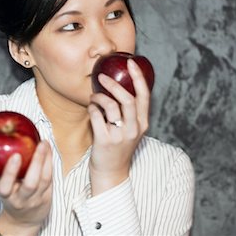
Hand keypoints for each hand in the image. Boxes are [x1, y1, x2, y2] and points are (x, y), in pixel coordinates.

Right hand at [0, 141, 52, 235]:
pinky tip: (49, 150)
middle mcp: (21, 199)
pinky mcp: (47, 197)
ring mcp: (35, 199)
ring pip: (44, 179)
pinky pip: (50, 178)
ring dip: (46, 159)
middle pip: (30, 183)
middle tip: (40, 144)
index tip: (15, 156)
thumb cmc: (8, 195)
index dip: (10, 172)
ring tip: (45, 143)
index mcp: (5, 195)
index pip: (5, 186)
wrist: (22, 220)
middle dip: (36, 162)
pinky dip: (50, 163)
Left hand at [88, 59, 149, 194]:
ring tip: (93, 97)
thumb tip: (117, 86)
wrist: (111, 172)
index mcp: (142, 123)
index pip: (144, 96)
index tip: (131, 62)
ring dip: (98, 97)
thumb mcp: (130, 129)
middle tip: (101, 77)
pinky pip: (96, 116)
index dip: (139, 77)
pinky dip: (92, 109)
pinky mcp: (105, 140)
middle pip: (128, 99)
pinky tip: (90, 109)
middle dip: (113, 84)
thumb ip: (128, 112)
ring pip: (111, 106)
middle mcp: (134, 129)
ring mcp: (120, 135)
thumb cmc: (118, 147)